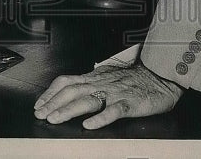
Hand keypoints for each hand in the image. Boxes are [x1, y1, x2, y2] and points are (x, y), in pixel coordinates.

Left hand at [34, 63, 182, 128]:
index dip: (50, 93)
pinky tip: (90, 126)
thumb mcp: (108, 77)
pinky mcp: (131, 102)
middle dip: (53, 103)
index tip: (38, 105)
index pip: (67, 82)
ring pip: (89, 100)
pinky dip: (101, 118)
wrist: (162, 74)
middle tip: (40, 115)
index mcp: (95, 77)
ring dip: (69, 110)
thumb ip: (91, 83)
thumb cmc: (135, 78)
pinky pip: (114, 110)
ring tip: (55, 119)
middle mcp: (102, 83)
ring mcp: (116, 93)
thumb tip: (70, 90)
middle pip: (72, 91)